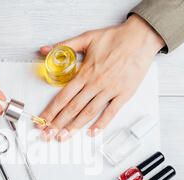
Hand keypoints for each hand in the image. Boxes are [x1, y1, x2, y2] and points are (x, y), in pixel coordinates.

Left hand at [39, 14, 164, 140]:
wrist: (140, 37)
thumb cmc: (116, 38)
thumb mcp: (86, 38)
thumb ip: (64, 46)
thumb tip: (45, 50)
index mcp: (85, 72)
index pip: (63, 96)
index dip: (51, 111)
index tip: (43, 120)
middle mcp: (96, 83)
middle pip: (73, 108)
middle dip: (58, 123)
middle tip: (48, 134)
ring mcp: (110, 90)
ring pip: (89, 112)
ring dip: (75, 127)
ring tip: (64, 137)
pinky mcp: (124, 94)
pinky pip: (111, 112)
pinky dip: (102, 124)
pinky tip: (93, 132)